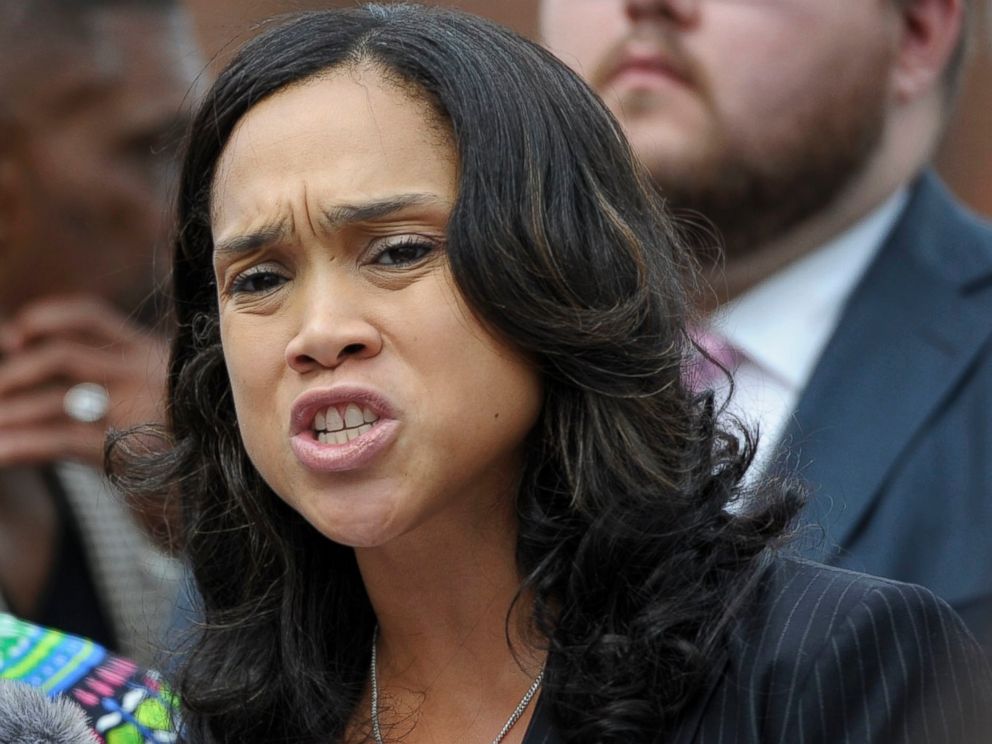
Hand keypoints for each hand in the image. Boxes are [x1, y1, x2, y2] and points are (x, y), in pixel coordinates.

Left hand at [0, 295, 168, 468]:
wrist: (202, 478)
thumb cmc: (158, 428)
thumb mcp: (137, 383)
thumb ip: (91, 360)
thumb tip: (10, 338)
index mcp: (146, 349)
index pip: (88, 316)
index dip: (43, 318)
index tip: (12, 338)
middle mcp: (143, 373)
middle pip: (63, 355)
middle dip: (13, 373)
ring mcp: (137, 411)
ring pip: (57, 399)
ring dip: (9, 412)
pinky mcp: (128, 450)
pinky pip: (61, 440)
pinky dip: (22, 445)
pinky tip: (1, 452)